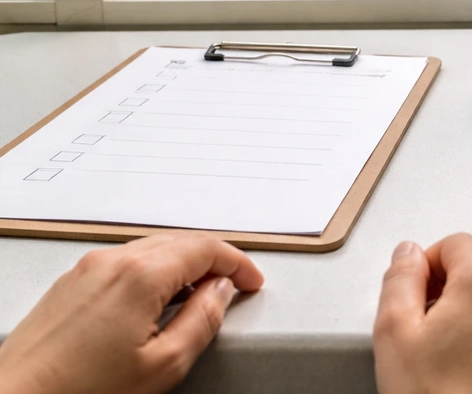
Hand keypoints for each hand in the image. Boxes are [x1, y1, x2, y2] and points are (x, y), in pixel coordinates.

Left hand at [0, 232, 263, 393]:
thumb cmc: (78, 392)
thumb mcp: (162, 366)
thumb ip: (202, 321)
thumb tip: (221, 292)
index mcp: (141, 274)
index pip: (207, 248)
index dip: (238, 263)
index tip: (251, 281)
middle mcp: (114, 260)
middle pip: (180, 242)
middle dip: (213, 260)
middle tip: (233, 286)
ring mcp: (88, 268)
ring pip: (153, 248)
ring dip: (184, 264)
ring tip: (198, 296)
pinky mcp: (71, 282)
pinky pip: (126, 261)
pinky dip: (154, 271)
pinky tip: (156, 301)